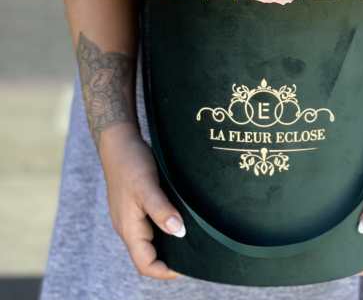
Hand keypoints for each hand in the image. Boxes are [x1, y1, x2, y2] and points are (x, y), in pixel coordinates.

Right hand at [98, 123, 184, 279]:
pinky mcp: (135, 205)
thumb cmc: (131, 162)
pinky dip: (164, 228)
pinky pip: (150, 225)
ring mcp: (131, 216)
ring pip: (149, 240)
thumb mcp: (147, 186)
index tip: (188, 266)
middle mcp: (128, 226)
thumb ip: (161, 210)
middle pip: (147, 255)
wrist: (118, 141)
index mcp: (128, 228)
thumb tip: (178, 232)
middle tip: (195, 254)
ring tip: (191, 239)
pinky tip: (179, 218)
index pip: (145, 263)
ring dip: (168, 244)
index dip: (165, 271)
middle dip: (169, 260)